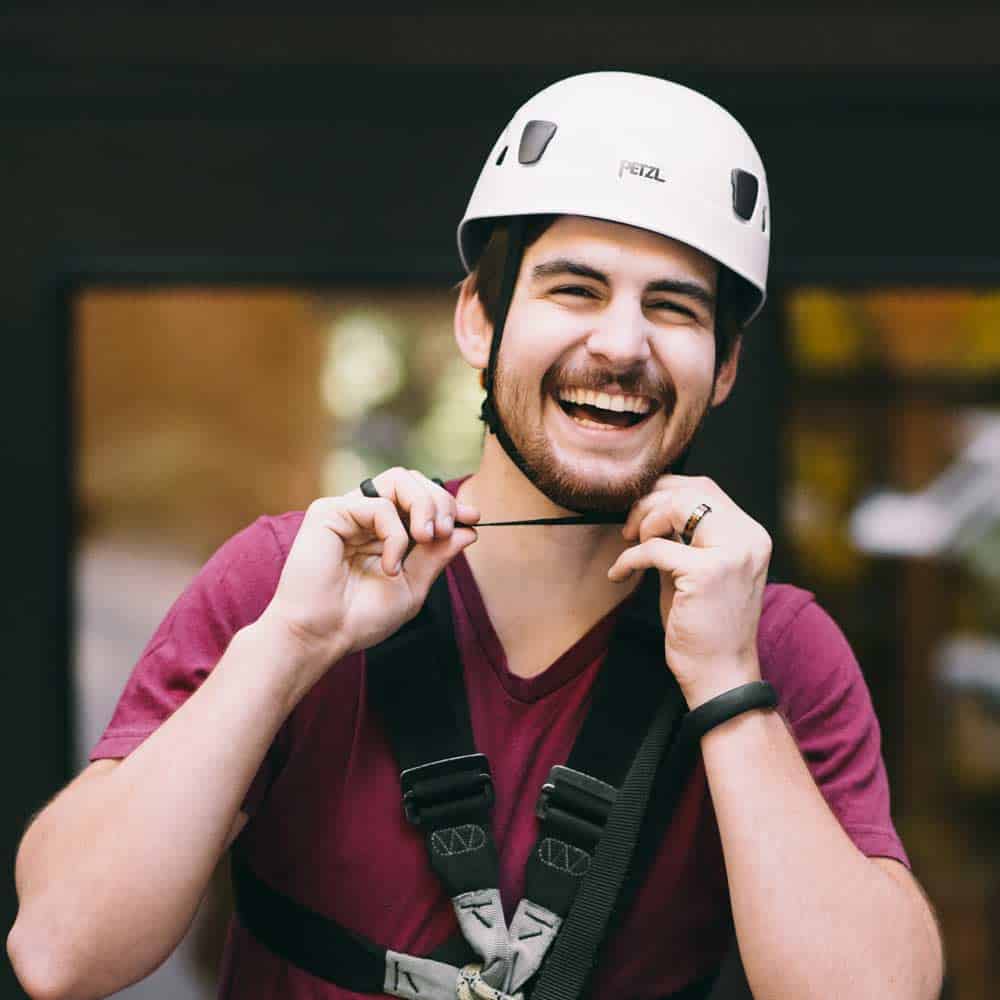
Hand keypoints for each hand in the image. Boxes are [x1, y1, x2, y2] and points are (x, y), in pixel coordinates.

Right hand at [261, 468, 479, 682]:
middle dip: (440, 502)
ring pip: (398, 480)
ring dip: (424, 504)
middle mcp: (365, 516)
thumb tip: (469, 530)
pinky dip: (394, 535)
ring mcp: (347, 511)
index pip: (420, 500)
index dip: (449, 504)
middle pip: (413, 481)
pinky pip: (378, 505)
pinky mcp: (329, 512)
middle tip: (447, 531)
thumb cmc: (359, 619)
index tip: (473, 519)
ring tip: (427, 537)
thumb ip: (437, 557)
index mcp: (383, 532)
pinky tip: (389, 566)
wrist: (322, 637)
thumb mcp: (412, 587)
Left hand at [607, 475, 770, 708]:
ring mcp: (732, 554)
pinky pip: (655, 548)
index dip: (665, 492)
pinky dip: (629, 558)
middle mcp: (748, 538)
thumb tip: (649, 507)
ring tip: (630, 545)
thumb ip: (681, 538)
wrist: (721, 675)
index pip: (705, 489)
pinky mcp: (707, 573)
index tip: (641, 512)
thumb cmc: (705, 627)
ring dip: (644, 522)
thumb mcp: (695, 570)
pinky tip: (619, 573)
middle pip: (692, 489)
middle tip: (629, 528)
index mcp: (750, 535)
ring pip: (677, 507)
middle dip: (651, 501)